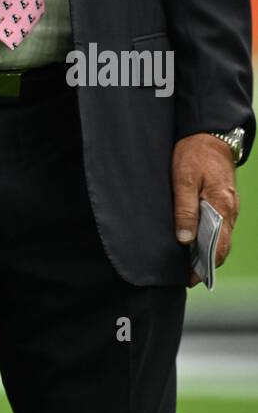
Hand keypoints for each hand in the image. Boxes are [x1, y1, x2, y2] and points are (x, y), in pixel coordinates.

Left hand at [171, 133, 239, 286]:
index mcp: (221, 206)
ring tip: (187, 261)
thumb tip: (184, 240)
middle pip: (222, 246)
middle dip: (206, 263)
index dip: (205, 265)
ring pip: (221, 237)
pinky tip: (194, 240)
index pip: (219, 247)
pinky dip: (209, 237)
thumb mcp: (183, 179)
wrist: (209, 133)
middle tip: (186, 275)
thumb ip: (185, 209)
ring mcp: (230, 206)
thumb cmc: (193, 154)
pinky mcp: (225, 200)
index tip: (191, 279)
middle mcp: (230, 210)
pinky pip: (220, 226)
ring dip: (207, 250)